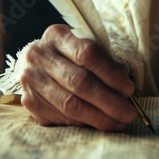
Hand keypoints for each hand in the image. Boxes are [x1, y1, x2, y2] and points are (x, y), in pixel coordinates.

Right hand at [19, 24, 137, 130]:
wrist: (40, 64)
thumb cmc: (73, 56)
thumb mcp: (88, 48)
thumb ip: (106, 63)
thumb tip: (125, 89)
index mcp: (57, 36)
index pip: (88, 54)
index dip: (111, 74)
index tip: (129, 89)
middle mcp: (39, 55)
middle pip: (79, 82)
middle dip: (109, 101)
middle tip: (129, 113)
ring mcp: (30, 79)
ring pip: (70, 104)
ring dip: (100, 117)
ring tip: (119, 123)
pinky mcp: (29, 102)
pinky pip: (61, 117)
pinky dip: (84, 123)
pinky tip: (99, 123)